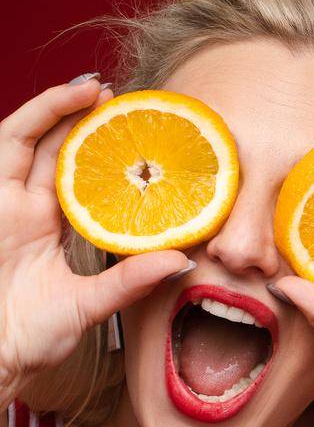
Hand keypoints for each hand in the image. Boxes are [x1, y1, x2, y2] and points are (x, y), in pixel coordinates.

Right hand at [0, 76, 191, 398]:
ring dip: (61, 108)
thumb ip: (131, 282)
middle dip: (82, 120)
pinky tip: (66, 101)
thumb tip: (184, 262)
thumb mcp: (91, 305)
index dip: (102, 157)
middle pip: (53, 150)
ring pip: (31, 138)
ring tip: (98, 89)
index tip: (139, 139)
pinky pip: (11, 144)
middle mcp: (23, 209)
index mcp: (46, 229)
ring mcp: (4, 201)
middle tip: (124, 99)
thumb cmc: (30, 337)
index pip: (78, 180)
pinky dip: (38, 118)